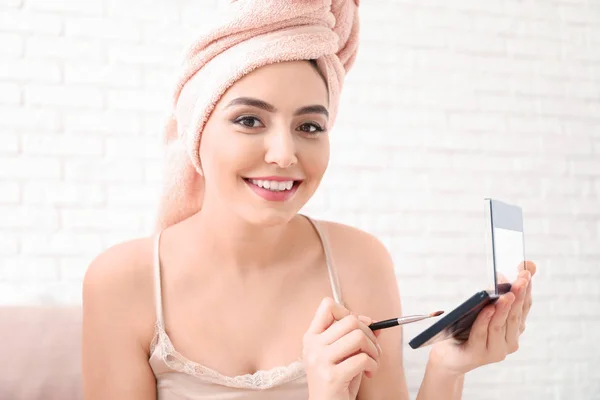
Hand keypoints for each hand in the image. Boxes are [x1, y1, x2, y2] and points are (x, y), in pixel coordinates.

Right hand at [303, 297, 382, 399]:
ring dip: (374, 350)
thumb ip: (354, 336)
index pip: (327, 306)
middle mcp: (313, 346)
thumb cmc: (337, 382)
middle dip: (369, 334)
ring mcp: (320, 360)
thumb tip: (374, 323)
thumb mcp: (343, 355)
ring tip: (372, 362)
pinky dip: (374, 365)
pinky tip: (369, 373)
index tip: (358, 328)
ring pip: (358, 337)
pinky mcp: (332, 376)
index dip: (348, 312)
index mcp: (312, 337)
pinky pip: (363, 359)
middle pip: (351, 321)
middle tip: (372, 350)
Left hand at [429, 261, 536, 375]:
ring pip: (501, 324)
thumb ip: (494, 294)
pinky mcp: (479, 354)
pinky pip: (482, 333)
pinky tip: (488, 308)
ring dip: (504, 308)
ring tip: (508, 293)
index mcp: (514, 327)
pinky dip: (486, 320)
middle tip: (522, 277)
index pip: (524, 306)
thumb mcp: (482, 307)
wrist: (449, 354)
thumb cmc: (466, 327)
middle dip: (519, 294)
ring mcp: (497, 350)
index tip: (527, 269)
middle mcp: (510, 340)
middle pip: (515, 314)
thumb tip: (503, 276)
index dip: (526, 287)